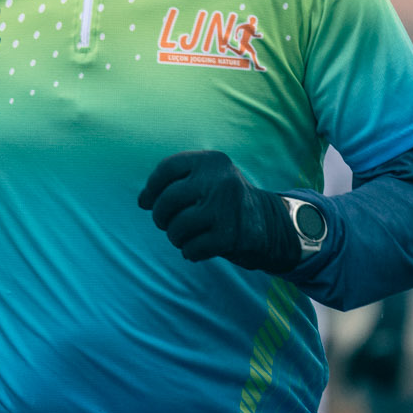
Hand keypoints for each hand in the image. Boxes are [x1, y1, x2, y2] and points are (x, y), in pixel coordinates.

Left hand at [137, 150, 298, 272]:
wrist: (269, 225)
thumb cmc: (224, 202)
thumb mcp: (205, 180)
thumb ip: (173, 184)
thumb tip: (142, 201)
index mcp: (211, 161)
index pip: (166, 169)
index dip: (151, 189)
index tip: (148, 202)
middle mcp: (220, 180)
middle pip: (166, 201)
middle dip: (161, 217)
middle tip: (169, 223)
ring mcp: (226, 208)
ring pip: (176, 227)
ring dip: (176, 237)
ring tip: (187, 236)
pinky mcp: (230, 235)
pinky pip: (191, 248)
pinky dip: (190, 252)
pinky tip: (198, 249)